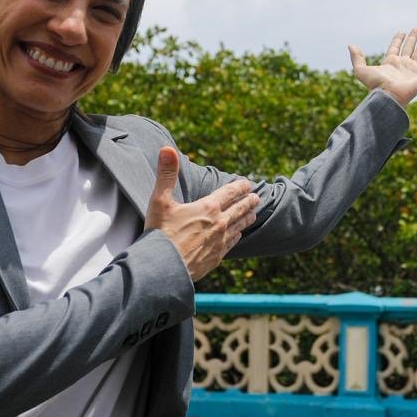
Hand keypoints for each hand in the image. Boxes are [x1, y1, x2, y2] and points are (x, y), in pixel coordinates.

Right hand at [145, 147, 259, 281]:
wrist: (163, 268)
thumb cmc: (160, 233)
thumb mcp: (160, 200)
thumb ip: (166, 174)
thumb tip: (166, 148)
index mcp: (208, 208)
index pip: (229, 193)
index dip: (239, 187)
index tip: (247, 183)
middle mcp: (219, 224)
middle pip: (239, 209)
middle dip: (248, 202)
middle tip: (256, 198)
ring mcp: (219, 242)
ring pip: (239, 227)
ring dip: (246, 218)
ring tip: (252, 215)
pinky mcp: (216, 258)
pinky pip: (232, 244)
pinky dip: (237, 236)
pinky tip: (237, 236)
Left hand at [348, 28, 416, 107]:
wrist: (388, 97)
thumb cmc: (375, 85)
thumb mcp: (361, 70)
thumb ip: (357, 58)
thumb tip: (350, 45)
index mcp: (390, 62)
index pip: (395, 47)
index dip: (398, 39)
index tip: (401, 32)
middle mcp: (402, 65)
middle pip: (408, 48)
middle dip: (412, 38)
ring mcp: (412, 70)